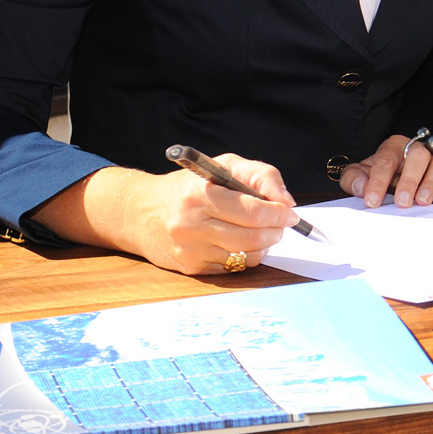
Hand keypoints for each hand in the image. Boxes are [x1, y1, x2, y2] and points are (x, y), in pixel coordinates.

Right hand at [97, 158, 297, 274]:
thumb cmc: (190, 186)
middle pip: (252, 238)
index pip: (252, 211)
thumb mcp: (224, 166)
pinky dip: (246, 256)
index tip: (290, 212)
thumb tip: (287, 202)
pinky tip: (240, 242)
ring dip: (264, 244)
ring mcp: (190, 249)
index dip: (278, 213)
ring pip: (246, 256)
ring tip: (262, 231)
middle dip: (276, 231)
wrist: (142, 212)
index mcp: (200, 194)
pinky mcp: (190, 267)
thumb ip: (261, 176)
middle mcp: (191, 224)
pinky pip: (234, 267)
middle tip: (281, 223)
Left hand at [340, 133, 432, 207]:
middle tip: (402, 202)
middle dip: (409, 180)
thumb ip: (353, 179)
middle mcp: (417, 148)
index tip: (372, 201)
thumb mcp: (359, 175)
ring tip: (423, 201)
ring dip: (432, 181)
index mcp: (392, 147)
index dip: (378, 181)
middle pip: (417, 155)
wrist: (394, 177)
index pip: (386, 160)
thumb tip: (362, 188)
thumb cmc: (378, 176)